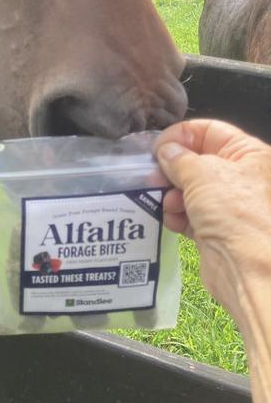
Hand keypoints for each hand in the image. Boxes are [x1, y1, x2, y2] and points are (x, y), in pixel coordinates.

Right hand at [155, 119, 270, 320]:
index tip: (157, 148)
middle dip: (172, 169)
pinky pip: (191, 214)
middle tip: (152, 177)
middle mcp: (242, 178)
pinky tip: (172, 220)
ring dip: (172, 195)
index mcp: (249, 155)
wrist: (249, 270)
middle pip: (197, 161)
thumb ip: (179, 158)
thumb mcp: (202, 173)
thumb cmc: (234, 212)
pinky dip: (178, 215)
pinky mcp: (218, 230)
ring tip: (166, 203)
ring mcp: (230, 206)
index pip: (209, 132)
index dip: (181, 136)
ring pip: (191, 189)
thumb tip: (166, 152)